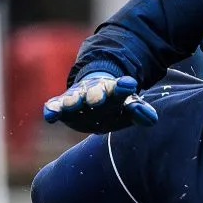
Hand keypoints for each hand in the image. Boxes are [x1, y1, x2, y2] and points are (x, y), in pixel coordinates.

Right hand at [42, 72, 157, 133]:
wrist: (93, 96)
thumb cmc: (114, 106)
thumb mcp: (128, 109)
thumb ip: (140, 112)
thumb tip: (152, 119)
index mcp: (113, 92)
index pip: (120, 89)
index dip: (124, 87)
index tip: (130, 84)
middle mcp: (94, 92)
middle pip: (95, 92)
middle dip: (96, 95)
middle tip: (97, 99)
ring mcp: (77, 97)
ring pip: (75, 98)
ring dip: (73, 101)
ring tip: (71, 104)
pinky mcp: (63, 105)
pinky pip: (56, 106)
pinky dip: (53, 109)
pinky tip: (50, 116)